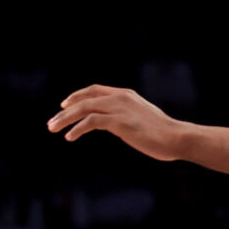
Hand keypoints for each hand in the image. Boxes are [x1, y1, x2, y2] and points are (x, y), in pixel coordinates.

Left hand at [47, 85, 186, 160]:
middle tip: (51, 123)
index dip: (77, 96)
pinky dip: (78, 129)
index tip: (64, 106)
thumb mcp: (141, 119)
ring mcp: (119, 108)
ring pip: (84, 109)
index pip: (95, 90)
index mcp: (125, 95)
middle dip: (65, 111)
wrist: (176, 137)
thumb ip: (126, 117)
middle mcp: (120, 97)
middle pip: (85, 99)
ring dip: (65, 119)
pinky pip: (91, 122)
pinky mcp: (119, 122)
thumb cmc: (162, 133)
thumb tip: (116, 125)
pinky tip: (70, 137)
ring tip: (54, 129)